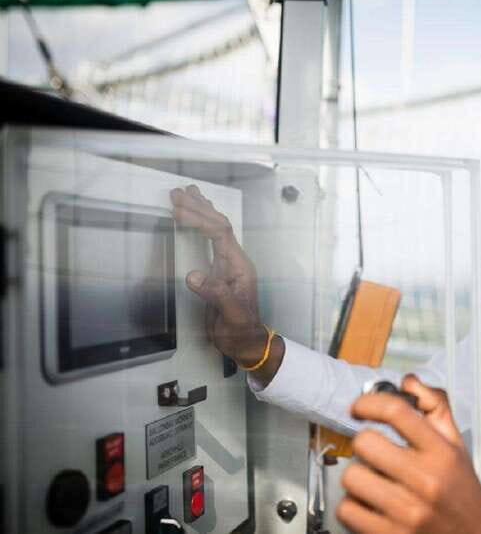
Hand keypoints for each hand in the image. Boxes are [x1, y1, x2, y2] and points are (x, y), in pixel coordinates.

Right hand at [170, 185, 280, 378]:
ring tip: (186, 193)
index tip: (179, 212)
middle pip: (218, 225)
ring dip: (200, 211)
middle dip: (198, 208)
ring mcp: (227, 264)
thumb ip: (215, 294)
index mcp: (239, 266)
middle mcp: (234, 260)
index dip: (200, 220)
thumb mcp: (230, 315)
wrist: (247, 343)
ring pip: (216, 229)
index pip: (220, 234)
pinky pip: (210, 240)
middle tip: (177, 193)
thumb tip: (193, 275)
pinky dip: (200, 225)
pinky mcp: (219, 270)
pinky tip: (193, 218)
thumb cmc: (241, 331)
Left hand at [337, 375, 480, 533]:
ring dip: (357, 475)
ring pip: (352, 476)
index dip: (369, 402)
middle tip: (372, 450)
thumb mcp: (456, 443)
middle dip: (364, 442)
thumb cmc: (461, 490)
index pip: (397, 412)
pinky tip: (369, 502)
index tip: (360, 407)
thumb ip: (435, 406)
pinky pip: (347, 509)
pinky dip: (352, 505)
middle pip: (366, 442)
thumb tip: (410, 382)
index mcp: (440, 453)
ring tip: (372, 478)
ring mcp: (407, 511)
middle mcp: (425, 480)